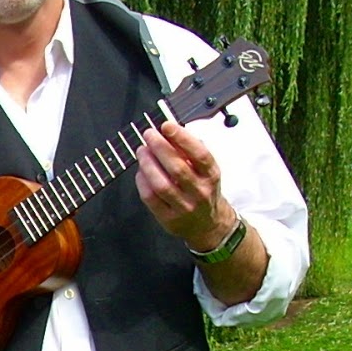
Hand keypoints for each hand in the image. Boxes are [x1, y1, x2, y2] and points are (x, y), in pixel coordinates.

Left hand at [135, 119, 234, 249]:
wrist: (208, 224)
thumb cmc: (203, 190)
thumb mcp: (206, 170)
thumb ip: (190, 152)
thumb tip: (170, 132)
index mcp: (211, 176)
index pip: (199, 154)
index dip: (182, 138)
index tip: (167, 125)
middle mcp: (199, 192)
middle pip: (177, 169)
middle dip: (160, 148)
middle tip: (149, 135)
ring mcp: (184, 207)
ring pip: (161, 185)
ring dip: (148, 164)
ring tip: (142, 151)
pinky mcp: (168, 218)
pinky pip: (150, 198)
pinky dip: (142, 182)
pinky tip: (140, 171)